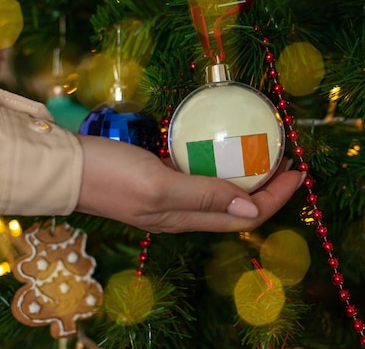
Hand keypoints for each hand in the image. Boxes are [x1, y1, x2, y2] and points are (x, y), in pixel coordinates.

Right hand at [76, 135, 303, 232]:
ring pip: (224, 191)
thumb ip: (206, 195)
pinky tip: (225, 147)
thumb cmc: (110, 175)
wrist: (65, 167)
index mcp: (188, 218)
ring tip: (267, 151)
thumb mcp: (160, 186)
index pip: (247, 216)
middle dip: (271, 186)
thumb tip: (251, 210)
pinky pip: (204, 176)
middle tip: (289, 157)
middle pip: (240, 205)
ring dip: (249, 174)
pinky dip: (223, 164)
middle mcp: (185, 212)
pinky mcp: (161, 179)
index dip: (278, 196)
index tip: (300, 170)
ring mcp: (173, 197)